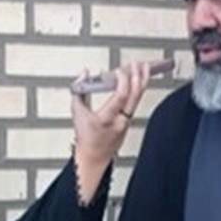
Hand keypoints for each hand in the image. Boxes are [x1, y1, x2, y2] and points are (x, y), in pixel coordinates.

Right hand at [70, 62, 150, 202]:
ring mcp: (127, 122)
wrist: (93, 157)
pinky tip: (138, 79)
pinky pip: (135, 103)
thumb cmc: (85, 137)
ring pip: (138, 99)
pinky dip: (136, 89)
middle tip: (136, 63)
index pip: (120, 96)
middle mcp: (120, 121)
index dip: (123, 80)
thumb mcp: (76, 112)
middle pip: (135, 96)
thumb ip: (79, 89)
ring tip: (144, 67)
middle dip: (137, 76)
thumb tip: (85, 73)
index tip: (118, 70)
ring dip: (142, 81)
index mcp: (106, 118)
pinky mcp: (129, 122)